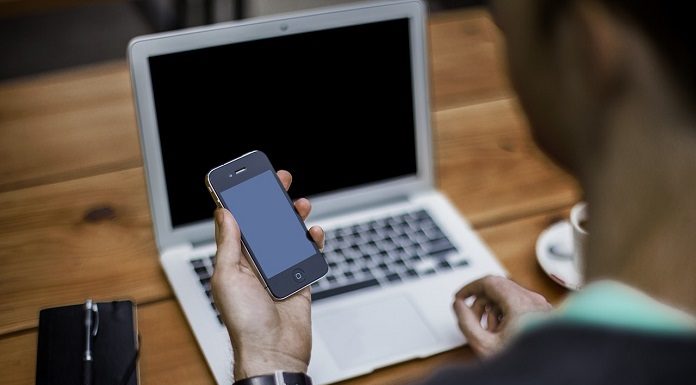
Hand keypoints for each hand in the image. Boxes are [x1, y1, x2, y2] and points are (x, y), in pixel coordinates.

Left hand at [211, 170, 324, 378]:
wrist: (274, 352)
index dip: (241, 199)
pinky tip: (313, 233)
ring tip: (301, 204)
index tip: (247, 179)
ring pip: (288, 235)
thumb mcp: (228, 277)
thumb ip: (229, 244)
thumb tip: (224, 213)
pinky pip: (307, 254)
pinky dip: (312, 241)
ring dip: (294, 217)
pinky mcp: (299, 279)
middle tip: (280, 180)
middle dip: (272, 200)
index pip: (238, 222)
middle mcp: (256, 263)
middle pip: (265, 223)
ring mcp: (279, 270)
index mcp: (235, 260)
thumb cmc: (245, 322)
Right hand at [452, 275, 551, 356]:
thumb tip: (459, 305)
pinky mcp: (544, 313)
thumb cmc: (524, 363)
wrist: (546, 374)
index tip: (460, 297)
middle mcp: (534, 300)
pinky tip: (502, 331)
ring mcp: (541, 306)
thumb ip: (466, 322)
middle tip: (471, 318)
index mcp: (520, 304)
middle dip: (480, 302)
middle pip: (498, 288)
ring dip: (493, 309)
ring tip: (489, 330)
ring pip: (508, 296)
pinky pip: (519, 304)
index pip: (489, 282)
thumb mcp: (485, 345)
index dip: (470, 288)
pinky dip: (505, 313)